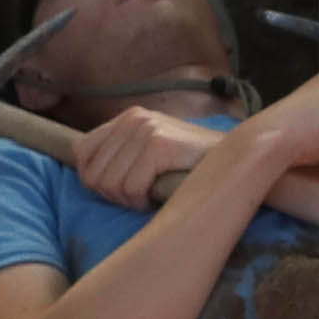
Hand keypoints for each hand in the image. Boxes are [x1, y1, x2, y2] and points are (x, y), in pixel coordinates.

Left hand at [68, 100, 223, 211]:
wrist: (235, 159)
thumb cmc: (192, 164)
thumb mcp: (152, 150)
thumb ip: (122, 156)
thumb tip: (88, 177)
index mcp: (128, 117)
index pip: (82, 152)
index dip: (93, 179)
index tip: (118, 190)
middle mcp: (134, 118)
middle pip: (93, 173)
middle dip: (112, 195)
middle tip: (138, 197)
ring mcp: (146, 129)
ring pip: (110, 184)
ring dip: (129, 200)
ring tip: (149, 196)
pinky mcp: (159, 145)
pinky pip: (131, 188)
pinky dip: (141, 201)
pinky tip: (156, 197)